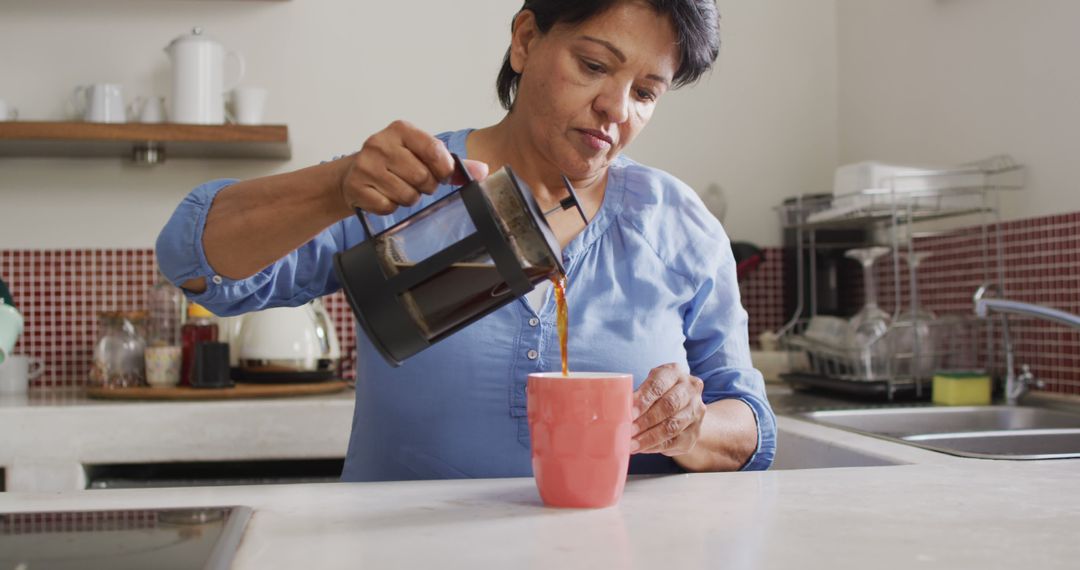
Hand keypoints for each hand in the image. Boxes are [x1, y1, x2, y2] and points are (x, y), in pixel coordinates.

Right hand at [340, 120, 488, 214]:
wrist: (353, 173)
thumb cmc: (395, 162)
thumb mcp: (422, 155)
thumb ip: (453, 163)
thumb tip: (483, 171)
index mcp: (401, 129)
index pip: (434, 150)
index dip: (444, 169)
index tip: (443, 174)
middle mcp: (380, 143)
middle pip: (423, 177)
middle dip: (426, 186)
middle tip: (416, 182)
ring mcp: (365, 165)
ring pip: (407, 196)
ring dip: (409, 198)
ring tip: (399, 187)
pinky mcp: (356, 186)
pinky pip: (388, 207)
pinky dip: (390, 206)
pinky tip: (384, 195)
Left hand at [631, 363, 706, 455]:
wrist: (685, 408)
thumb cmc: (659, 394)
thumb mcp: (648, 386)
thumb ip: (636, 395)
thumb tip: (616, 410)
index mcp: (675, 373)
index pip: (659, 385)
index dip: (643, 400)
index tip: (629, 412)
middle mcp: (690, 390)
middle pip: (669, 406)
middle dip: (645, 420)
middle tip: (628, 430)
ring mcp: (695, 412)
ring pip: (672, 427)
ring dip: (648, 437)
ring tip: (631, 444)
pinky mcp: (694, 433)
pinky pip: (673, 442)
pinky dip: (654, 446)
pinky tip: (641, 448)